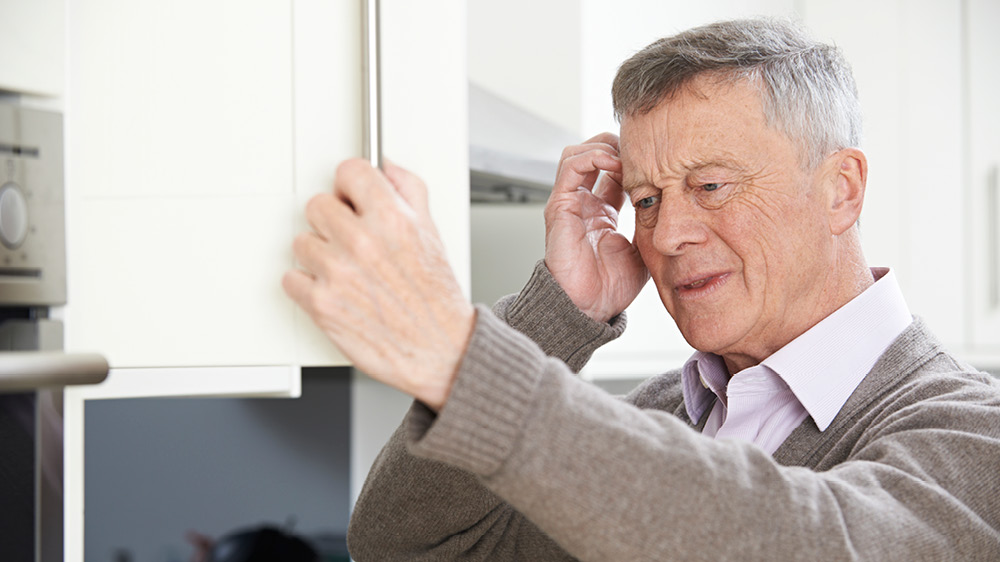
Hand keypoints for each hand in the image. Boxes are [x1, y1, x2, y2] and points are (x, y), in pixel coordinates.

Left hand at [283, 159, 474, 410]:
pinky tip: (334, 290)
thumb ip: (410, 191)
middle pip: (317, 204)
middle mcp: (363, 242)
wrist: (439, 350)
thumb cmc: (436, 299)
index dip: (352, 185)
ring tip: (346, 270)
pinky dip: (307, 285)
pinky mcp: (321, 304)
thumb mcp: (433, 233)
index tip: (353, 196)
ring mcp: (338, 273)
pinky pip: (291, 278)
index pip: (350, 171)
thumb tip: (388, 167)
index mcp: (393, 219)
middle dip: (332, 220)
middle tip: (350, 238)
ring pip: (302, 241)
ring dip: (319, 254)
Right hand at [544, 133, 648, 322]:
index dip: (632, 161)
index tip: (655, 163)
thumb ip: (651, 223)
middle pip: (594, 155)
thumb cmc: (612, 286)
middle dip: (617, 147)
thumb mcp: (644, 247)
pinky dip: (592, 155)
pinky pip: (571, 166)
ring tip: (624, 156)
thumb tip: (674, 206)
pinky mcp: (560, 205)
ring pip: (578, 153)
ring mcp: (570, 203)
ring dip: (603, 147)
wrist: (590, 306)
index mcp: (602, 213)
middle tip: (640, 153)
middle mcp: (583, 204)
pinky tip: (612, 162)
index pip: (613, 171)